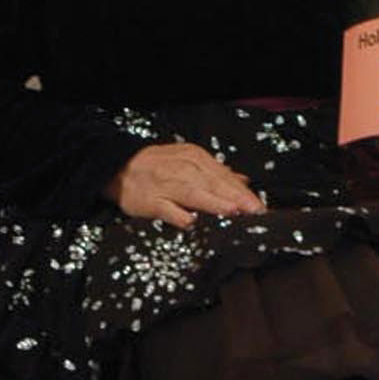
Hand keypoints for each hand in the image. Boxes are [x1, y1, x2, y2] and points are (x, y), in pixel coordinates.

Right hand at [108, 142, 264, 228]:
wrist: (118, 169)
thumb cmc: (157, 168)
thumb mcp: (187, 162)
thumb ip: (215, 173)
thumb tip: (243, 181)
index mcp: (193, 157)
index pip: (222, 175)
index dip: (242, 191)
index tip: (260, 206)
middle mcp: (181, 168)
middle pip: (212, 182)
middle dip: (235, 197)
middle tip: (254, 210)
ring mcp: (164, 185)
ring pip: (193, 193)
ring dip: (213, 202)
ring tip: (232, 211)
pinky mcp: (150, 201)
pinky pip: (167, 209)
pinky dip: (179, 214)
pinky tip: (193, 222)